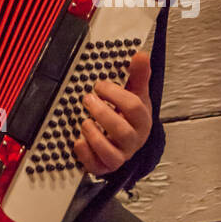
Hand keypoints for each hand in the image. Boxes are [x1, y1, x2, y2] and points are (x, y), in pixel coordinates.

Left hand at [72, 51, 152, 177]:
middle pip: (123, 132)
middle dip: (103, 114)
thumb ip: (138, 75)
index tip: (100, 85)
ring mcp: (119, 155)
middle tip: (88, 99)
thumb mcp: (136, 93)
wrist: (126, 140)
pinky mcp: (104, 166)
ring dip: (94, 136)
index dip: (115, 94)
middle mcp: (133, 141)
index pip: (135, 108)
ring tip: (84, 121)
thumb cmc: (129, 114)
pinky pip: (96, 167)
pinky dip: (85, 154)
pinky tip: (78, 140)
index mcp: (142, 120)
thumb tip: (141, 55)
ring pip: (111, 154)